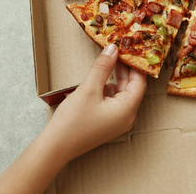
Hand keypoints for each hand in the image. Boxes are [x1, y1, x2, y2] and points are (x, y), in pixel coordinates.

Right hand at [0, 44, 146, 193]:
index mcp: (127, 110)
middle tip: (119, 49)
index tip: (131, 48)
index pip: (140, 82)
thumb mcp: (89, 88)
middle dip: (125, 68)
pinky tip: (99, 78)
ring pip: (121, 93)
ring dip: (116, 77)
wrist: (55, 147)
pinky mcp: (107, 122)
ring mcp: (117, 121)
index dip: (136, 64)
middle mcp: (126, 117)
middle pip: (131, 87)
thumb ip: (103, 67)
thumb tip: (113, 49)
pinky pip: (112, 101)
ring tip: (109, 59)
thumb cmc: (72, 121)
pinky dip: (108, 88)